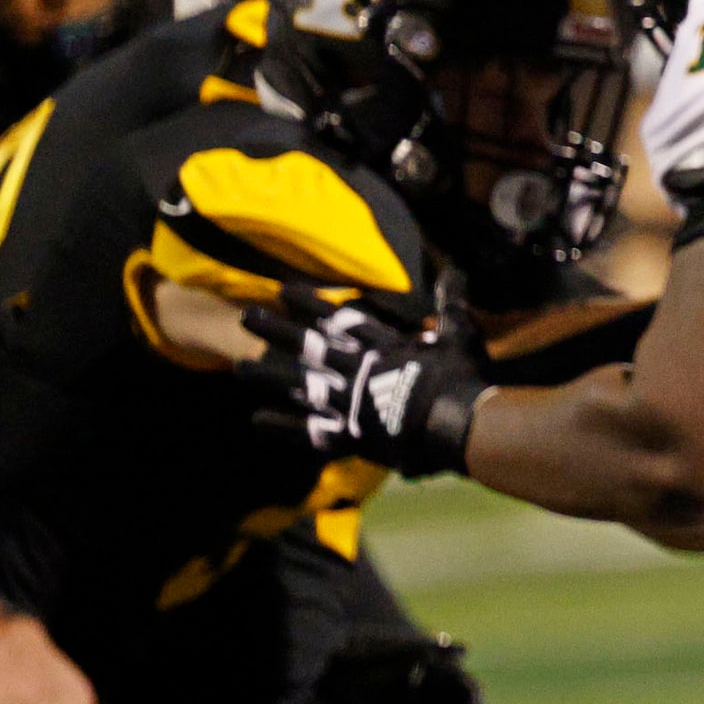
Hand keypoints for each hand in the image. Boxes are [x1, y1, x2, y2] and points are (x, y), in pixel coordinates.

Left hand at [241, 282, 488, 473]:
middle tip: (247, 317)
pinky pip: (312, 431)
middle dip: (278, 330)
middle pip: (311, 346)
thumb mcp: (460, 334)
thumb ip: (452, 304)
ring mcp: (352, 401)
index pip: (341, 320)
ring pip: (302, 384)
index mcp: (385, 346)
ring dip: (269, 376)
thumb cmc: (465, 378)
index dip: (311, 304)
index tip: (283, 291)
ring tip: (238, 369)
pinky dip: (285, 428)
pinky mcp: (354, 432)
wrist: (460, 422)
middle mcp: (360, 369)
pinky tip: (257, 421)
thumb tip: (457, 271)